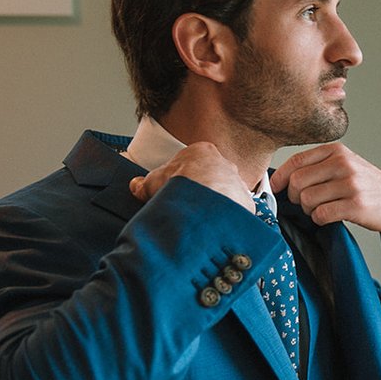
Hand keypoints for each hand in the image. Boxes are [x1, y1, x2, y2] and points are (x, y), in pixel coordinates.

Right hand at [130, 142, 253, 211]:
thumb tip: (136, 185)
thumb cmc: (180, 187)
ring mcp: (236, 183)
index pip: (193, 163)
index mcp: (202, 152)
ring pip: (224, 194)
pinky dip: (225, 219)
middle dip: (199, 192)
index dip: (181, 178)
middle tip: (186, 208)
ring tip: (198, 221)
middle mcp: (224, 165)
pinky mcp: (244, 203)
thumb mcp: (152, 182)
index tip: (174, 192)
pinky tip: (212, 227)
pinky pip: (235, 211)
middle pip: (211, 178)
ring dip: (214, 206)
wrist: (203, 205)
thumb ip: (145, 183)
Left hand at [271, 145, 380, 237]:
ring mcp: (350, 184)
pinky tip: (329, 217)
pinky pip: (321, 214)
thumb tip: (282, 179)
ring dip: (309, 210)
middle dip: (296, 197)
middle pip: (298, 182)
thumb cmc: (367, 186)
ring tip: (322, 209)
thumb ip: (317, 166)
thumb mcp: (345, 165)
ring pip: (307, 199)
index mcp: (337, 151)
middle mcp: (343, 164)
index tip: (278, 189)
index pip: (296, 161)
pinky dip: (319, 220)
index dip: (281, 178)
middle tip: (306, 203)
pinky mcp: (356, 205)